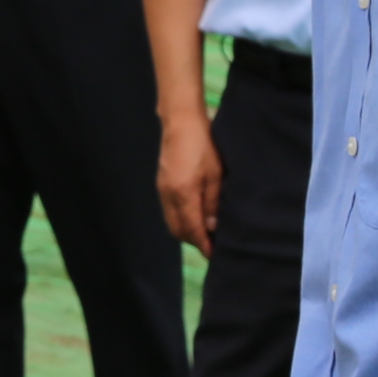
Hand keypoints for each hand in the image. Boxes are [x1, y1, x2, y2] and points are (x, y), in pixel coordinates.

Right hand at [156, 109, 222, 254]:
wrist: (181, 122)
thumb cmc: (204, 145)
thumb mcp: (215, 174)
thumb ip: (213, 202)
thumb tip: (212, 227)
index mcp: (183, 194)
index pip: (192, 229)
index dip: (203, 244)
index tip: (213, 255)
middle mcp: (169, 196)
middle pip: (178, 230)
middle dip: (194, 241)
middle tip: (211, 245)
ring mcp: (162, 189)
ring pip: (172, 221)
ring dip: (186, 231)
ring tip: (204, 232)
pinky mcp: (161, 183)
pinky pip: (169, 210)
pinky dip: (181, 219)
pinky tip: (194, 215)